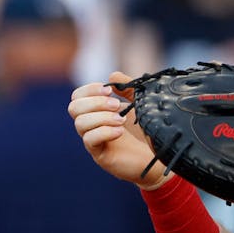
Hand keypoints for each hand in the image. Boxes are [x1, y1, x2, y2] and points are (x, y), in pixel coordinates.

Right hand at [67, 73, 167, 188]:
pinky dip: (105, 132)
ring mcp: (94, 141)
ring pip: (80, 123)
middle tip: (117, 105)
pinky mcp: (100, 156)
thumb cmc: (147, 130)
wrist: (159, 156)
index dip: (89, 89)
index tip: (109, 89)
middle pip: (74, 108)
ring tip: (122, 119)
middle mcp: (91, 126)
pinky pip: (90, 141)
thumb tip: (111, 76)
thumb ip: (127, 87)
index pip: (77, 96)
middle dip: (95, 102)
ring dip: (102, 117)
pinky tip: (120, 131)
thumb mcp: (139, 103)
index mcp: (96, 112)